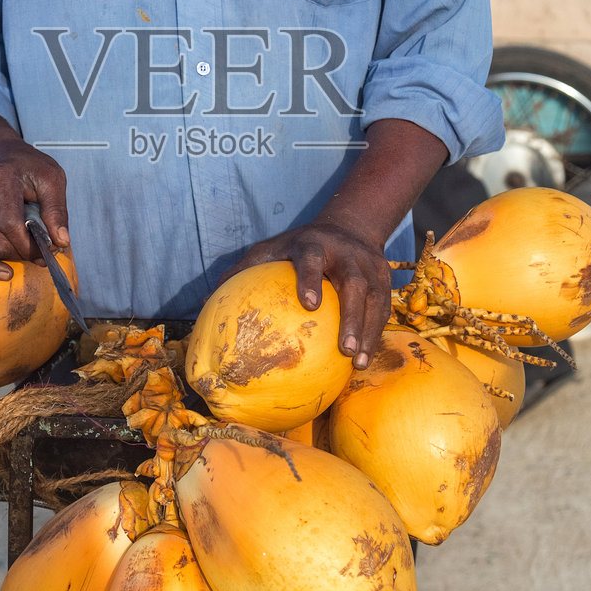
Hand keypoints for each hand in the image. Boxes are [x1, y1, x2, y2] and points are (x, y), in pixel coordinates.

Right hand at [0, 114, 68, 279]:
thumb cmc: (27, 167)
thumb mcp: (51, 178)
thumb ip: (57, 209)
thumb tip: (61, 243)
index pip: (10, 224)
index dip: (31, 244)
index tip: (50, 249)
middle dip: (25, 253)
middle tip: (42, 251)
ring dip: (13, 256)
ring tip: (28, 246)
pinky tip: (5, 271)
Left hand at [224, 213, 391, 369]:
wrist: (350, 227)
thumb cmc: (298, 246)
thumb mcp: (271, 249)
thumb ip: (243, 271)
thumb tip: (206, 300)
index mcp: (313, 243)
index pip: (311, 258)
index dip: (311, 278)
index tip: (310, 305)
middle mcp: (345, 252)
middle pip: (353, 282)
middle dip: (351, 315)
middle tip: (343, 349)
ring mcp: (369, 264)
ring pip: (374, 298)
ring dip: (367, 331)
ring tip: (357, 364)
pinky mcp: (384, 277)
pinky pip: (383, 308)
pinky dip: (375, 332)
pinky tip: (363, 360)